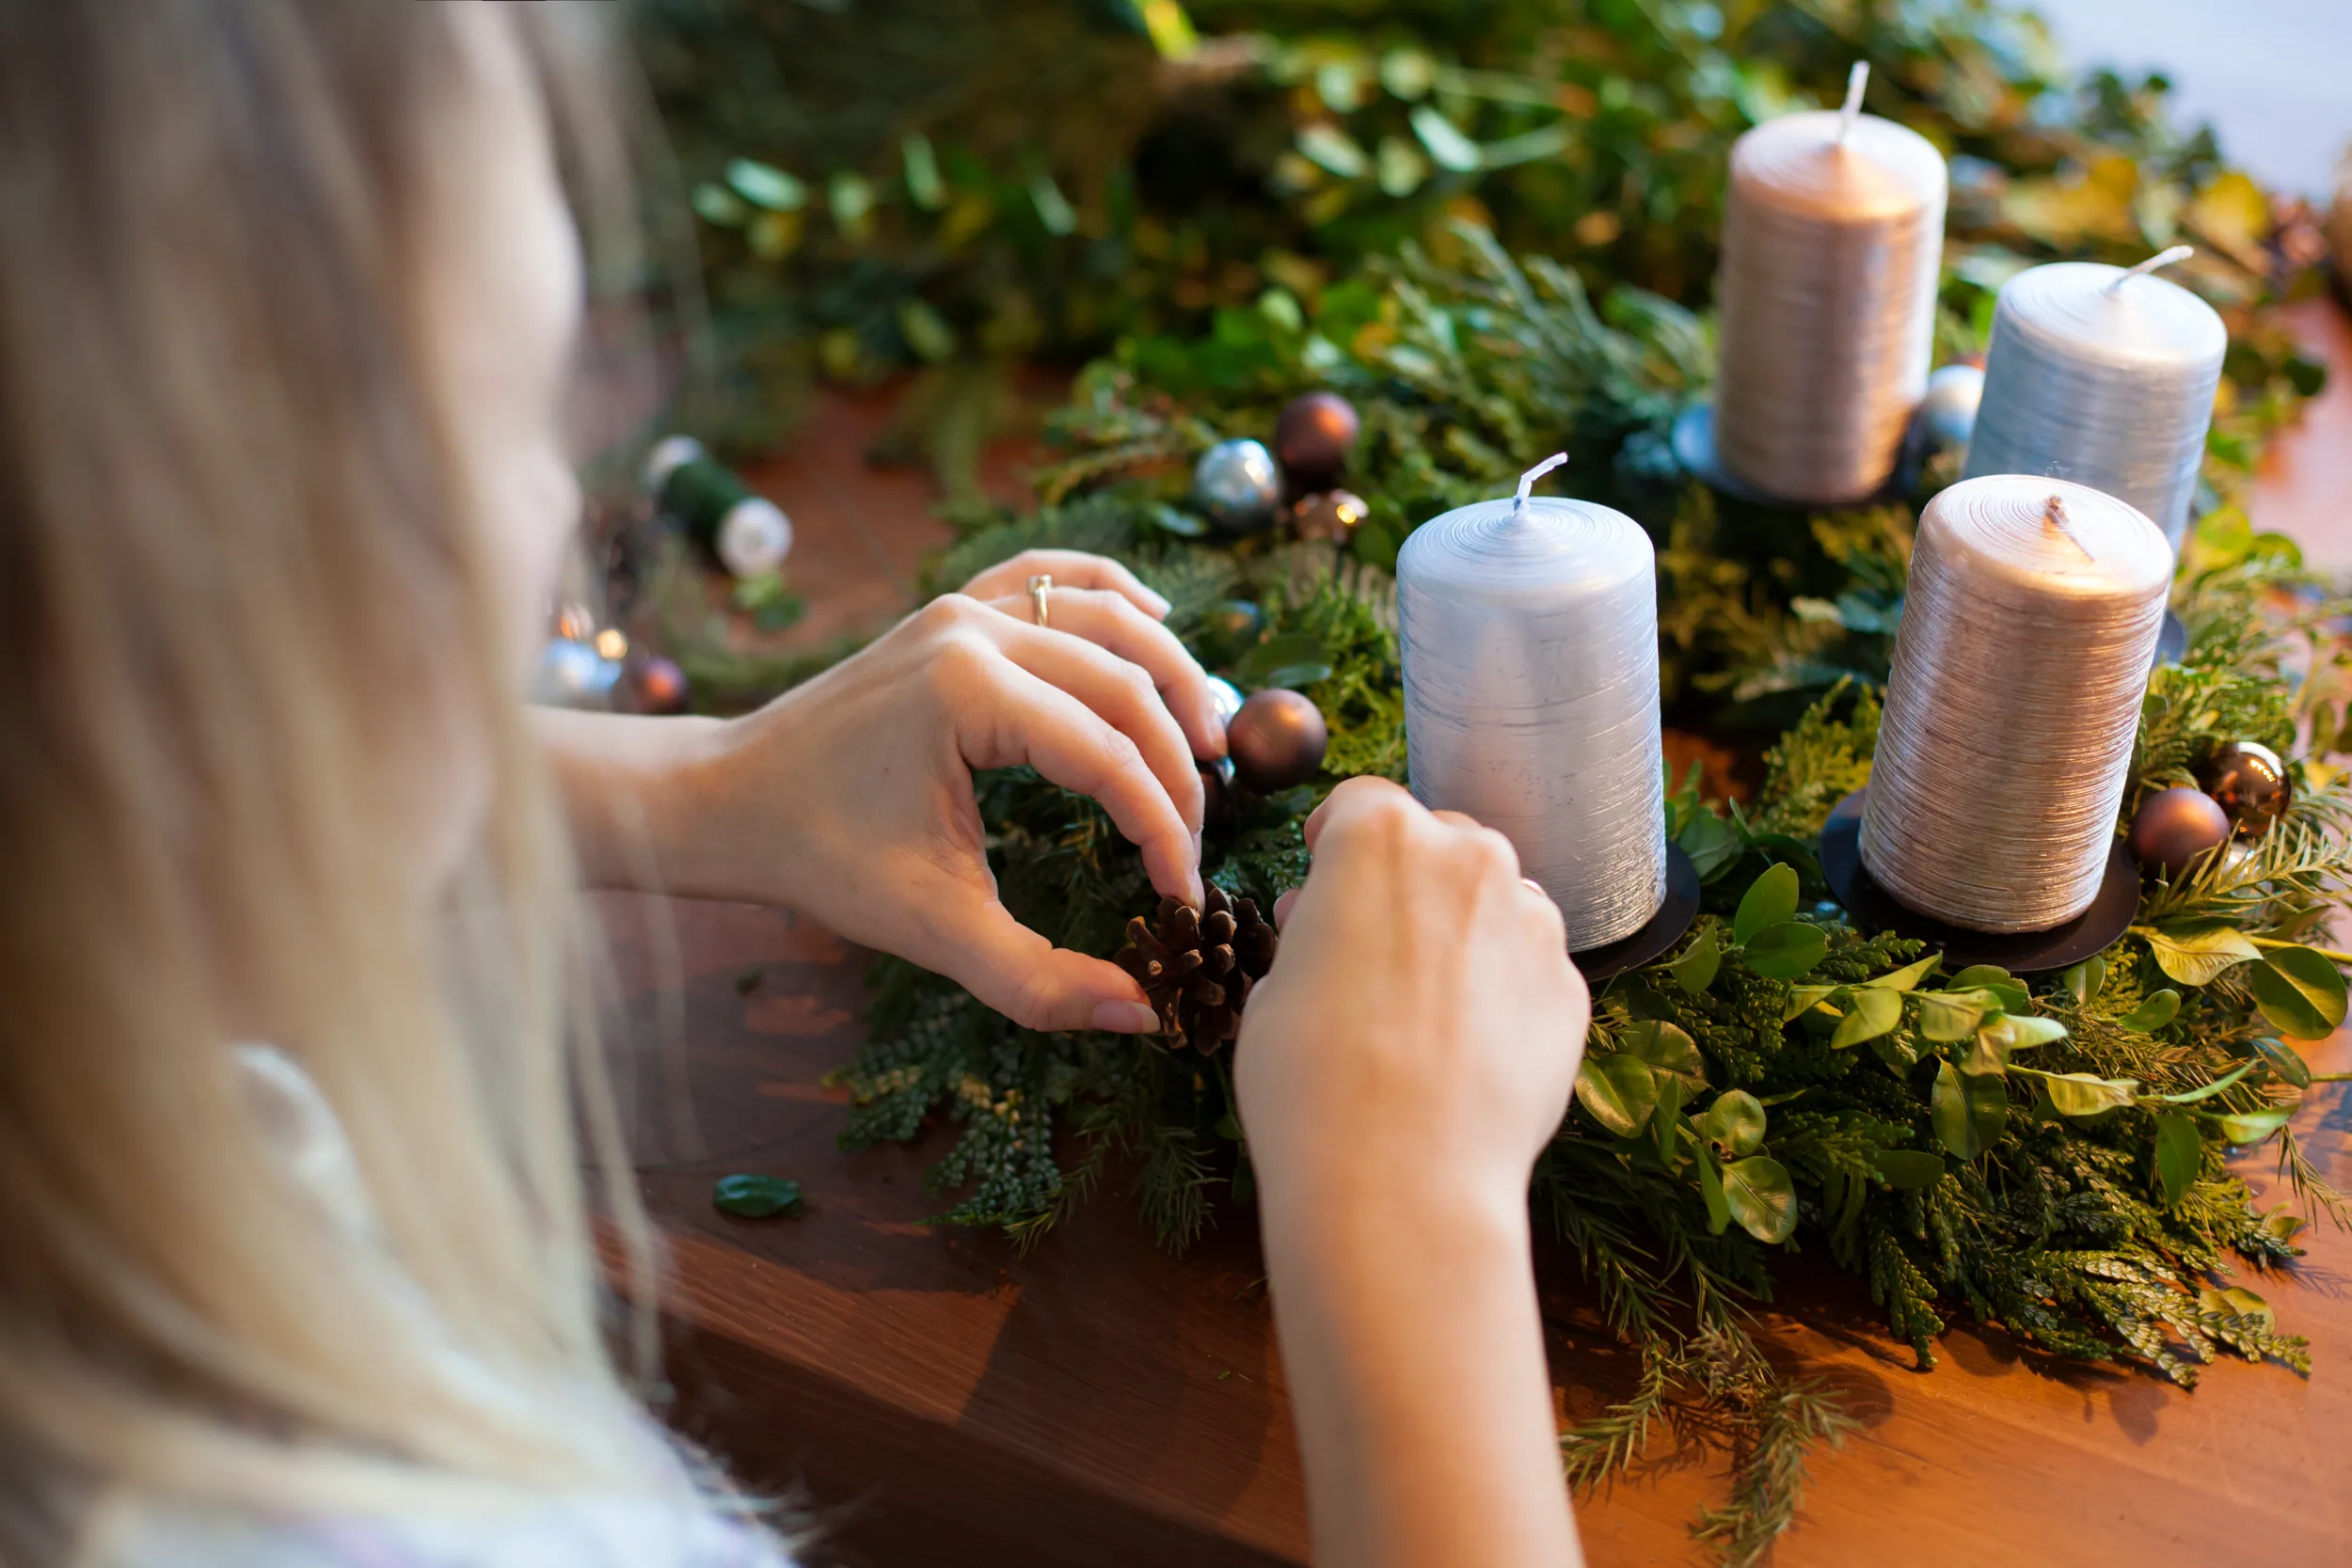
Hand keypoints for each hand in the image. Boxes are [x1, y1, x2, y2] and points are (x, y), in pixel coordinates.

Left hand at [662, 551, 1216, 1033]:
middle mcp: (972, 629)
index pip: (1110, 757)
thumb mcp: (935, 929)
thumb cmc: (821, 860)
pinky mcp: (952, 609)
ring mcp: (961, 607)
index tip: (1182, 897)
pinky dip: (1112, 592)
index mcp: (968, 693)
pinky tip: (1158, 615)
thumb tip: (1142, 1016)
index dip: (1163, 831)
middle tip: (1197, 839)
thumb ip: (1041, 981)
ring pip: (1108, 617)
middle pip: (1127, 684)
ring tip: (1209, 747)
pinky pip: (1051, 574)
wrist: (728, 799)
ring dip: (1170, 675)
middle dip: (1178, 768)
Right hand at [1238, 776, 1588, 1211]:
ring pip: (1495, 901)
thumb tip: (1325, 922)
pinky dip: (1503, 994)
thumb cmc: (1311, 1085)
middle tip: (1369, 951)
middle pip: (1438, 841)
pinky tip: (1465, 1054)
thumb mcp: (1271, 990)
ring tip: (1421, 1012)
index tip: (1321, 873)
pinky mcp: (1572, 988)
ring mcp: (1532, 921)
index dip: (1333, 840)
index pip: (1358, 803)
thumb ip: (1311, 933)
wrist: (1401, 1183)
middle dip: (1405, 882)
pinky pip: (1531, 969)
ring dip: (1463, 932)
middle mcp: (1469, 858)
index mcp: (1379, 837)